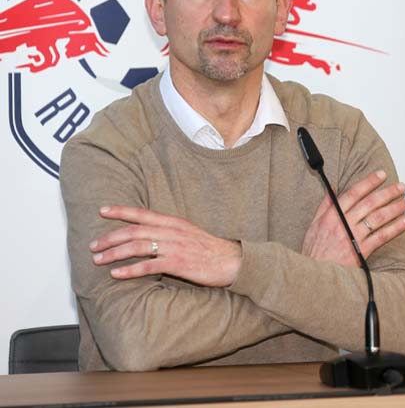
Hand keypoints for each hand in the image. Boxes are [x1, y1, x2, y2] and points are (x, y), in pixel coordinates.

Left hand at [90, 206, 241, 286]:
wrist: (232, 261)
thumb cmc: (211, 249)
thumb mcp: (189, 233)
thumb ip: (169, 232)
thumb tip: (149, 236)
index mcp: (174, 222)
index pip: (142, 213)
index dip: (121, 211)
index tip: (102, 210)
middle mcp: (171, 231)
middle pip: (133, 231)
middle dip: (110, 237)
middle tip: (93, 245)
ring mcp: (174, 247)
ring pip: (137, 247)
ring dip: (114, 253)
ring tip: (98, 260)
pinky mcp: (177, 263)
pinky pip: (148, 266)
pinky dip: (129, 270)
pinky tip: (116, 274)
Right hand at [302, 169, 404, 266]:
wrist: (315, 275)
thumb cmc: (314, 251)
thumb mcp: (314, 225)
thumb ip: (326, 205)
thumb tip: (334, 188)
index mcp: (332, 215)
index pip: (354, 192)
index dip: (369, 182)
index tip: (381, 175)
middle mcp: (343, 224)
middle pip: (370, 203)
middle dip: (388, 193)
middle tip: (401, 187)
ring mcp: (353, 237)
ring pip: (378, 218)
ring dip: (396, 208)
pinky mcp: (361, 251)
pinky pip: (382, 236)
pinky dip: (395, 228)